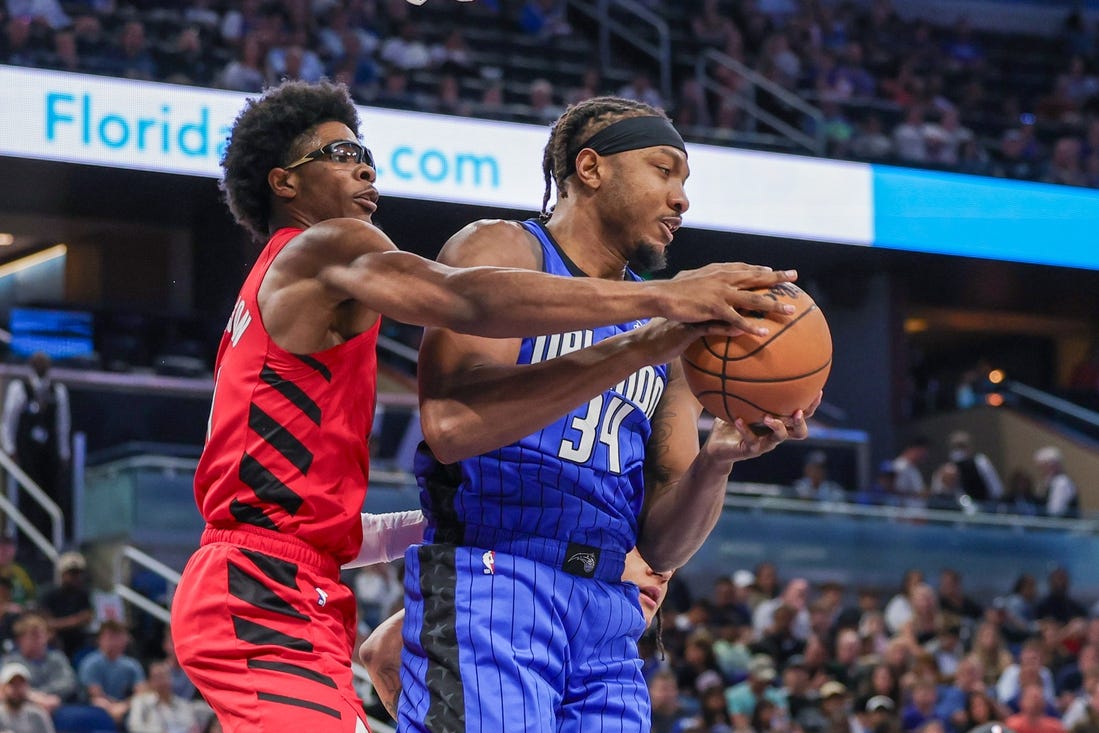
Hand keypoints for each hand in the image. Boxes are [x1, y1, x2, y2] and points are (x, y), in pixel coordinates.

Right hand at [653, 263, 798, 334]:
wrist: (658, 296)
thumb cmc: (670, 293)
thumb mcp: (688, 280)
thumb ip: (700, 280)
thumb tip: (702, 281)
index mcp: (716, 271)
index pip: (742, 268)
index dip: (759, 270)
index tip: (773, 272)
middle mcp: (722, 279)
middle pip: (754, 278)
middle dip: (776, 278)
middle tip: (794, 276)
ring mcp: (719, 294)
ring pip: (752, 299)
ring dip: (772, 305)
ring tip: (789, 311)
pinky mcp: (713, 309)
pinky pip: (736, 320)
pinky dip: (750, 326)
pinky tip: (763, 333)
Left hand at [706, 395, 816, 461]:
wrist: (718, 447)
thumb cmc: (732, 422)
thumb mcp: (739, 401)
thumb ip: (747, 386)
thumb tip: (749, 359)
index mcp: (779, 422)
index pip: (802, 414)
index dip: (812, 405)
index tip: (818, 390)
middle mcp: (775, 433)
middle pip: (800, 431)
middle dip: (802, 421)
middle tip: (799, 410)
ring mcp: (765, 443)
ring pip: (780, 438)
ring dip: (777, 427)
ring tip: (768, 417)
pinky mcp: (751, 450)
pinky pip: (751, 440)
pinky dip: (745, 429)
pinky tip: (738, 419)